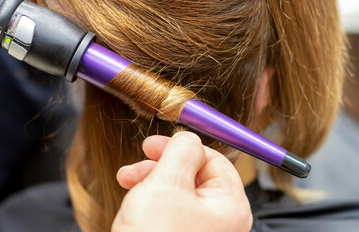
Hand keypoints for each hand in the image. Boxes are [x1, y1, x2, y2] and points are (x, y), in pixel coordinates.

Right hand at [112, 132, 252, 231]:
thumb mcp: (166, 183)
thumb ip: (182, 151)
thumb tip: (189, 138)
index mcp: (230, 205)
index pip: (213, 160)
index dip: (180, 147)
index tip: (150, 146)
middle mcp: (222, 222)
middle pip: (194, 177)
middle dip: (159, 169)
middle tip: (131, 171)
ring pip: (178, 195)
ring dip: (150, 186)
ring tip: (128, 192)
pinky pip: (170, 215)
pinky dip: (150, 206)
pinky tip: (132, 211)